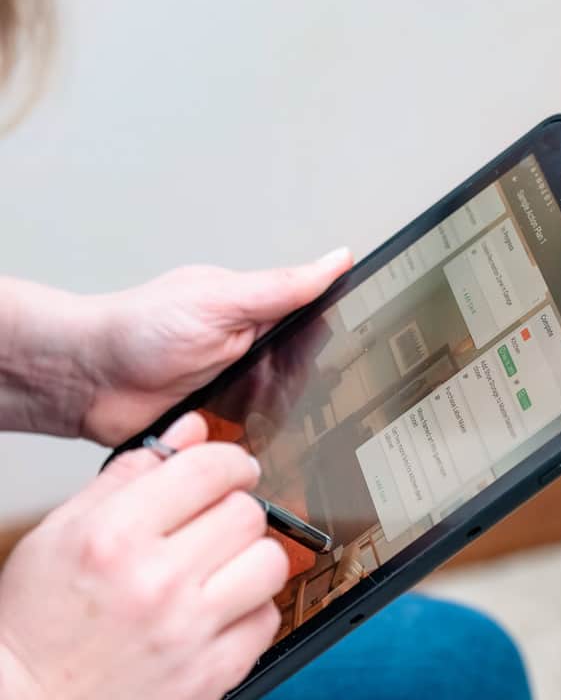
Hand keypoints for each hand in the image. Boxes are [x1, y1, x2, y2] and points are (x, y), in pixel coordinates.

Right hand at [0, 413, 288, 699]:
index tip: (233, 471)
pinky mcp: (211, 677)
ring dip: (250, 559)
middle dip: (236, 509)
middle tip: (217, 524)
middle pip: (247, 513)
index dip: (231, 462)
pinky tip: (216, 613)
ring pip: (270, 563)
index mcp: (115, 536)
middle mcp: (157, 581)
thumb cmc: (36, 623)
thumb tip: (191, 432)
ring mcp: (189, 633)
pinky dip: (249, 611)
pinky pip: (266, 620)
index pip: (210, 470)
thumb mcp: (62, 530)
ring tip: (220, 569)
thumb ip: (131, 474)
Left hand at [80, 249, 351, 445]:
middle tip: (259, 381)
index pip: (314, 325)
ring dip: (267, 415)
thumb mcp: (221, 300)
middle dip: (290, 387)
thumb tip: (336, 260)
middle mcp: (248, 348)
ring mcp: (233, 387)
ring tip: (235, 406)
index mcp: (255, 310)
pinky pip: (251, 437)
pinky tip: (234, 435)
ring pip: (281, 411)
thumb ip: (282, 287)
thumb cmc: (139, 329)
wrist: (85, 382)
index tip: (336, 354)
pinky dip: (249, 439)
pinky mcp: (217, 423)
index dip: (327, 341)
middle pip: (302, 376)